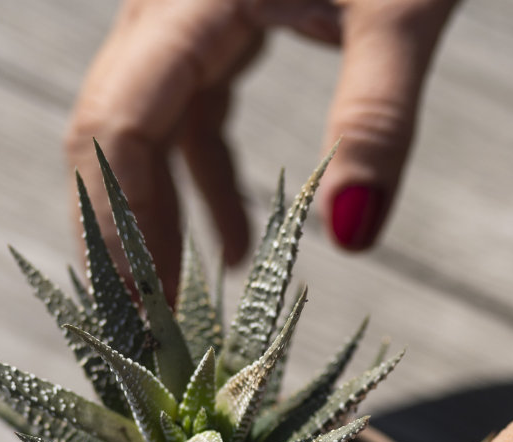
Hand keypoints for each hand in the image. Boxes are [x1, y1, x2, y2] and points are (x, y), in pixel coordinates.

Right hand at [66, 0, 457, 295]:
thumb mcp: (403, 8)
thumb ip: (377, 120)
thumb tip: (352, 242)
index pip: (119, 126)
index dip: (122, 228)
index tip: (145, 318)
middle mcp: (164, 1)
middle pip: (109, 131)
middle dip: (123, 236)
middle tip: (143, 337)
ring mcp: (182, 8)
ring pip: (143, 125)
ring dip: (162, 216)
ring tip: (188, 308)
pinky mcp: (216, 15)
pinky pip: (188, 110)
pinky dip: (206, 177)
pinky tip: (237, 243)